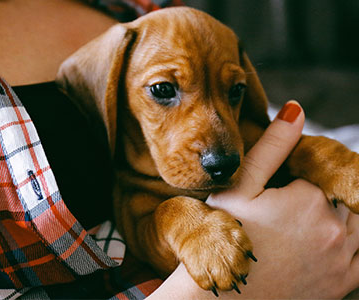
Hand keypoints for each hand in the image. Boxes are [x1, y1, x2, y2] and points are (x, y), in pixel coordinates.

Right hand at [148, 101, 358, 298]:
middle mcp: (336, 230)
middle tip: (292, 192)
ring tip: (301, 212)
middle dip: (323, 183)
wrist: (223, 297)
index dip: (305, 163)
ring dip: (339, 205)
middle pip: (345, 190)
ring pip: (358, 217)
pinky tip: (328, 231)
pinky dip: (354, 235)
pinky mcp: (342, 283)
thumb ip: (272, 147)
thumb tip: (297, 110)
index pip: (323, 166)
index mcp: (310, 201)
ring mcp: (343, 260)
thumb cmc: (226, 235)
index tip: (286, 171)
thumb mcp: (241, 186)